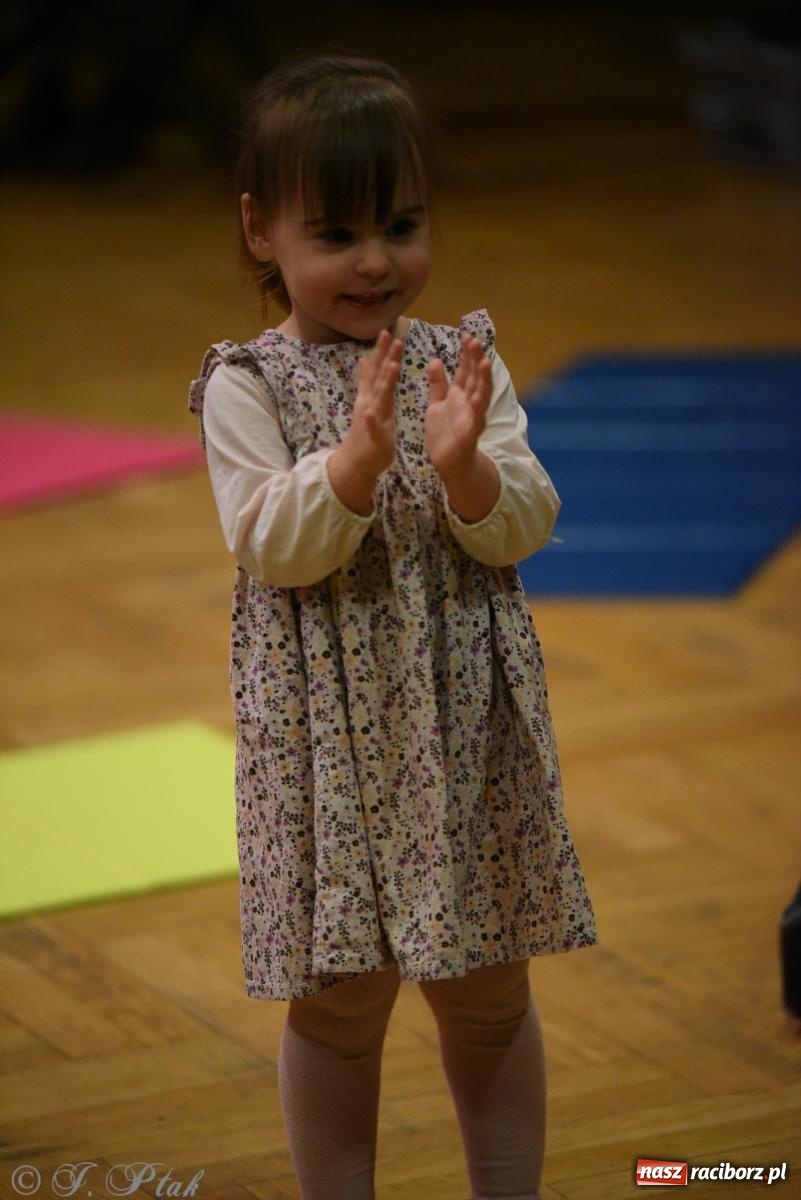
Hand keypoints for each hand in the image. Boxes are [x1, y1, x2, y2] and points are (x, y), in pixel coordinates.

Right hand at [346, 328, 402, 477]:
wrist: (355, 463)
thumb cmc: (366, 433)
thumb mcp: (369, 403)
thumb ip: (368, 382)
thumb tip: (364, 360)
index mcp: (371, 396)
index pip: (377, 370)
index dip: (381, 351)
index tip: (386, 330)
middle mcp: (369, 403)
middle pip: (378, 377)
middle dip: (385, 357)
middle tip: (392, 336)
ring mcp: (370, 420)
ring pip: (378, 398)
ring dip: (384, 381)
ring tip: (392, 365)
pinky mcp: (374, 437)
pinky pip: (372, 428)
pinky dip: (371, 419)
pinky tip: (371, 411)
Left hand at [425, 334, 491, 479]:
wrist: (448, 464)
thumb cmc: (444, 435)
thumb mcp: (437, 404)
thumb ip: (438, 384)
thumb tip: (435, 360)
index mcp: (459, 396)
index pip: (465, 370)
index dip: (466, 353)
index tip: (465, 334)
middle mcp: (469, 404)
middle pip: (474, 378)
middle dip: (475, 359)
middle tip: (474, 339)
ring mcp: (472, 418)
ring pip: (481, 395)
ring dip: (483, 379)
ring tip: (485, 362)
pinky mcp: (470, 433)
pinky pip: (476, 419)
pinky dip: (478, 408)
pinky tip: (479, 397)